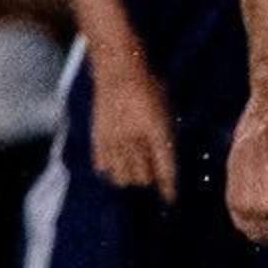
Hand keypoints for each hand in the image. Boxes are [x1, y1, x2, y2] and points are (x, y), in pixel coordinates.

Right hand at [88, 54, 179, 201]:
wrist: (118, 67)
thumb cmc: (149, 85)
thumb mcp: (167, 108)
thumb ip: (167, 136)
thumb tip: (166, 163)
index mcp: (157, 131)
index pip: (166, 170)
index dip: (169, 189)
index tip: (170, 200)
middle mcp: (135, 139)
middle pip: (143, 178)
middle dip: (150, 182)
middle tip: (152, 180)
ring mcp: (114, 139)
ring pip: (123, 176)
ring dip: (131, 178)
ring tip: (135, 172)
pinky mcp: (97, 137)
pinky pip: (103, 166)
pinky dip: (111, 170)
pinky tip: (117, 165)